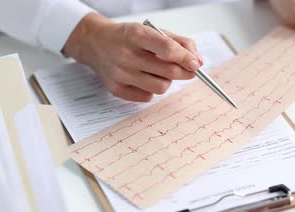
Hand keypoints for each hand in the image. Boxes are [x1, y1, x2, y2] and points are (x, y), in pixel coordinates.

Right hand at [64, 13, 201, 101]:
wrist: (96, 43)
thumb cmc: (128, 37)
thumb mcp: (152, 30)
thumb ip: (179, 43)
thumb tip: (197, 62)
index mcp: (136, 35)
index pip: (167, 49)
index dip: (185, 58)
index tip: (195, 64)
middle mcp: (126, 55)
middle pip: (168, 72)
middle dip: (183, 72)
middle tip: (187, 70)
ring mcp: (120, 74)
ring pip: (160, 88)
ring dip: (166, 81)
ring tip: (159, 72)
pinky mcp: (116, 89)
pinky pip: (147, 97)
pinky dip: (151, 90)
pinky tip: (144, 79)